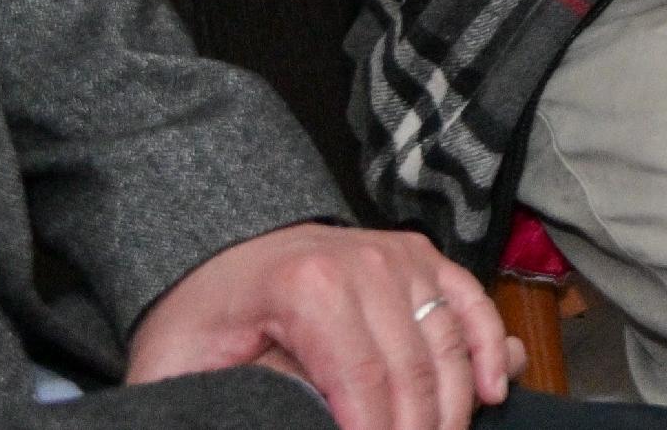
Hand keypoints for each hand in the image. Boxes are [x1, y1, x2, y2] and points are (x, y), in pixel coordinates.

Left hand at [128, 222, 510, 429]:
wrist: (221, 255)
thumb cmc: (201, 317)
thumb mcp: (175, 366)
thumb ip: (202, 404)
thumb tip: (245, 427)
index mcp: (307, 286)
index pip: (364, 379)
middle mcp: (365, 262)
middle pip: (413, 368)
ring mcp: (401, 255)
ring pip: (449, 343)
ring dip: (454, 407)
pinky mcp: (423, 258)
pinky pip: (472, 304)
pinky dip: (490, 349)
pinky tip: (492, 393)